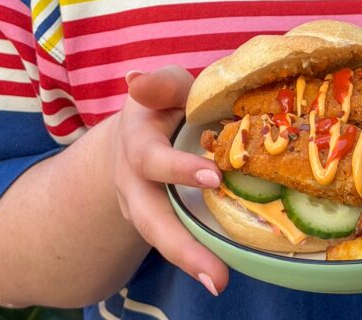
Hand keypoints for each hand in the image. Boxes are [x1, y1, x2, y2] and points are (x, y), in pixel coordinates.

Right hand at [113, 66, 228, 295]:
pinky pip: (181, 239)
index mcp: (137, 144)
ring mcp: (147, 207)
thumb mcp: (164, 86)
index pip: (152, 159)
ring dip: (191, 261)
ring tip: (219, 283)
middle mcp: (135, 184)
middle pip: (151, 220)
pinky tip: (225, 272)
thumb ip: (159, 85)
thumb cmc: (163, 104)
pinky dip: (200, 257)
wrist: (140, 132)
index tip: (212, 177)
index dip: (179, 169)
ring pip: (163, 238)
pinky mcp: (166, 220)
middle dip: (181, 246)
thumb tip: (135, 78)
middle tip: (215, 274)